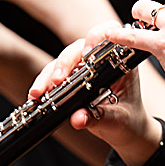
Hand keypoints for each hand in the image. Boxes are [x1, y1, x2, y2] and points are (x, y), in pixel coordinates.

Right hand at [29, 22, 162, 165]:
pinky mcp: (70, 78)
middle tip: (57, 80)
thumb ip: (98, 117)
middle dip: (65, 62)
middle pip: (79, 48)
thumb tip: (77, 118)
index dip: (96, 37)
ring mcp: (83, 67)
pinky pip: (53, 75)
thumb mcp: (117, 119)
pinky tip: (36, 96)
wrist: (124, 129)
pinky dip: (44, 84)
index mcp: (120, 60)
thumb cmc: (128, 118)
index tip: (87, 54)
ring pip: (62, 61)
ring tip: (39, 92)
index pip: (109, 36)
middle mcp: (100, 59)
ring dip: (49, 74)